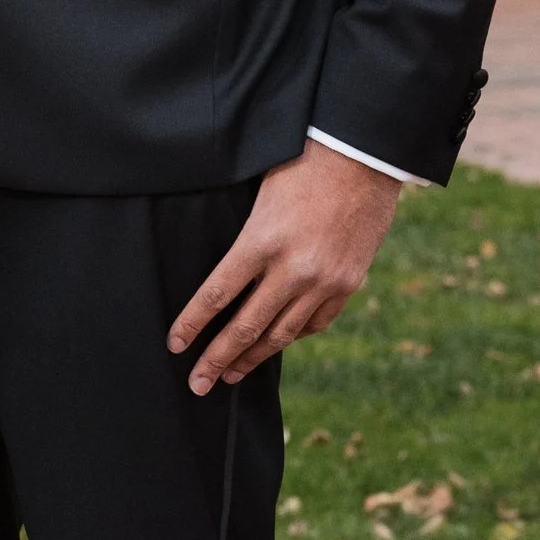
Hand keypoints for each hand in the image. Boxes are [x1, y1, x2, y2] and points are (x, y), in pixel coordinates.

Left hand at [168, 140, 401, 393]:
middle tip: (196, 384)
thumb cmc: (302, 162)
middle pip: (245, 327)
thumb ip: (245, 241)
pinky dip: (293, 335)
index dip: (191, 325)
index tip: (175, 346)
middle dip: (217, 359)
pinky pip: (316, 322)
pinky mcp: (349, 283)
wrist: (363, 154)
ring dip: (253, 357)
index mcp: (261, 241)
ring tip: (231, 375)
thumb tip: (222, 281)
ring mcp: (324, 280)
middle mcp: (293, 269)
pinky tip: (277, 343)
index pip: (215, 296)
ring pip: (281, 333)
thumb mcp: (259, 196)